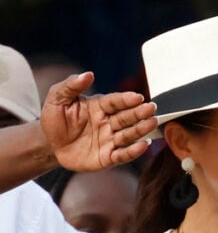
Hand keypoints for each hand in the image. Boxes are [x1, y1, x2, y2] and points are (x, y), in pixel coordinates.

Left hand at [41, 72, 157, 170]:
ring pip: (129, 134)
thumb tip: (88, 74)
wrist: (49, 145)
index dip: (126, 100)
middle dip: (140, 113)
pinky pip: (122, 155)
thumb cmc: (55, 120)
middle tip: (151, 108)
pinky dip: (133, 151)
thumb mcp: (57, 99)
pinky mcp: (108, 157)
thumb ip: (71, 85)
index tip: (137, 97)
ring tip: (152, 123)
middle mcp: (109, 122)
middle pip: (127, 117)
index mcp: (100, 106)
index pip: (115, 102)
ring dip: (141, 129)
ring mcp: (110, 140)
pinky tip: (143, 146)